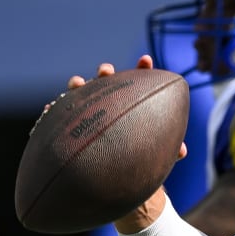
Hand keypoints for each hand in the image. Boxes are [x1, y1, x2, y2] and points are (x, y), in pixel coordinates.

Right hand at [62, 55, 186, 160]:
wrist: (113, 175)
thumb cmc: (137, 159)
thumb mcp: (154, 155)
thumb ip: (168, 151)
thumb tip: (182, 151)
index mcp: (131, 105)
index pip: (138, 83)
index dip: (142, 70)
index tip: (146, 60)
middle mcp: (109, 104)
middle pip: (106, 82)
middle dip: (105, 73)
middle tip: (106, 70)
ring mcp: (88, 112)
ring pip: (81, 93)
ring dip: (78, 85)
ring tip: (76, 83)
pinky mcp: (71, 125)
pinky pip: (60, 115)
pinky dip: (55, 109)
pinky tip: (51, 108)